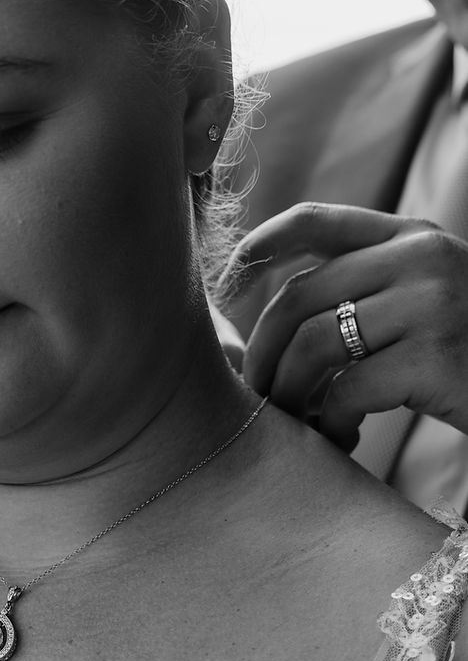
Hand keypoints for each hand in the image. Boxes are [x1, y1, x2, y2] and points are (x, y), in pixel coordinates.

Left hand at [222, 203, 467, 449]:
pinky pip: (345, 392)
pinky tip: (343, 439)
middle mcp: (422, 258)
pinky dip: (330, 423)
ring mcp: (432, 304)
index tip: (223, 287)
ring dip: (290, 395)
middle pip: (297, 297)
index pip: (317, 221)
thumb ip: (372, 290)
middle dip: (263, 354)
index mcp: (415, 237)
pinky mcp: (436, 358)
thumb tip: (278, 316)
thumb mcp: (432, 301)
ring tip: (301, 423)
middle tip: (258, 396)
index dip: (258, 248)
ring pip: (312, 346)